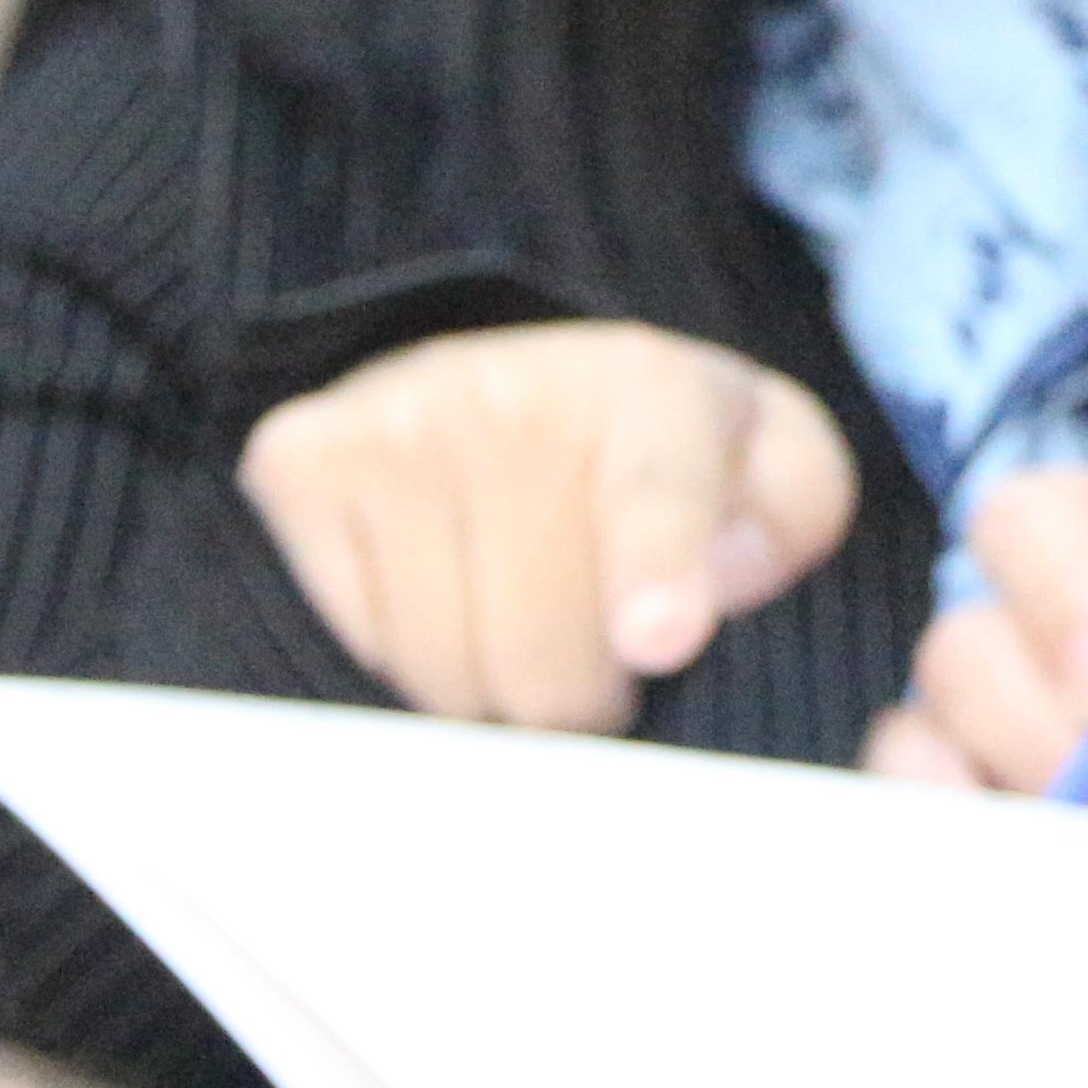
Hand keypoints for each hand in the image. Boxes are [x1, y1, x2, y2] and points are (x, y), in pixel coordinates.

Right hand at [234, 318, 855, 727]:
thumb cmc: (661, 462)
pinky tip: (439, 607)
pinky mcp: (299, 463)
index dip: (656, 570)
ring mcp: (395, 421)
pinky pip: (352, 655)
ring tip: (518, 631)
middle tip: (595, 658)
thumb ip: (788, 519)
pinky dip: (396, 669)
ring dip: (487, 697)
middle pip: (543, 657)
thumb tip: (719, 579)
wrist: (515, 385)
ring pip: (442, 677)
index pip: (654, 492)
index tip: (660, 634)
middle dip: (580, 702)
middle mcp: (514, 391)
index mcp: (652, 389)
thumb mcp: (767, 471)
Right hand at [878, 465, 1087, 898]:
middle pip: (968, 646)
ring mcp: (1078, 785)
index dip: (1057, 590)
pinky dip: (985, 904)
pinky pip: (956, 882)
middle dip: (1046, 735)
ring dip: (1013, 823)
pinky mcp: (1063, 895)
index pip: (1054, 522)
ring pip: (932, 761)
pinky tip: (1079, 936)